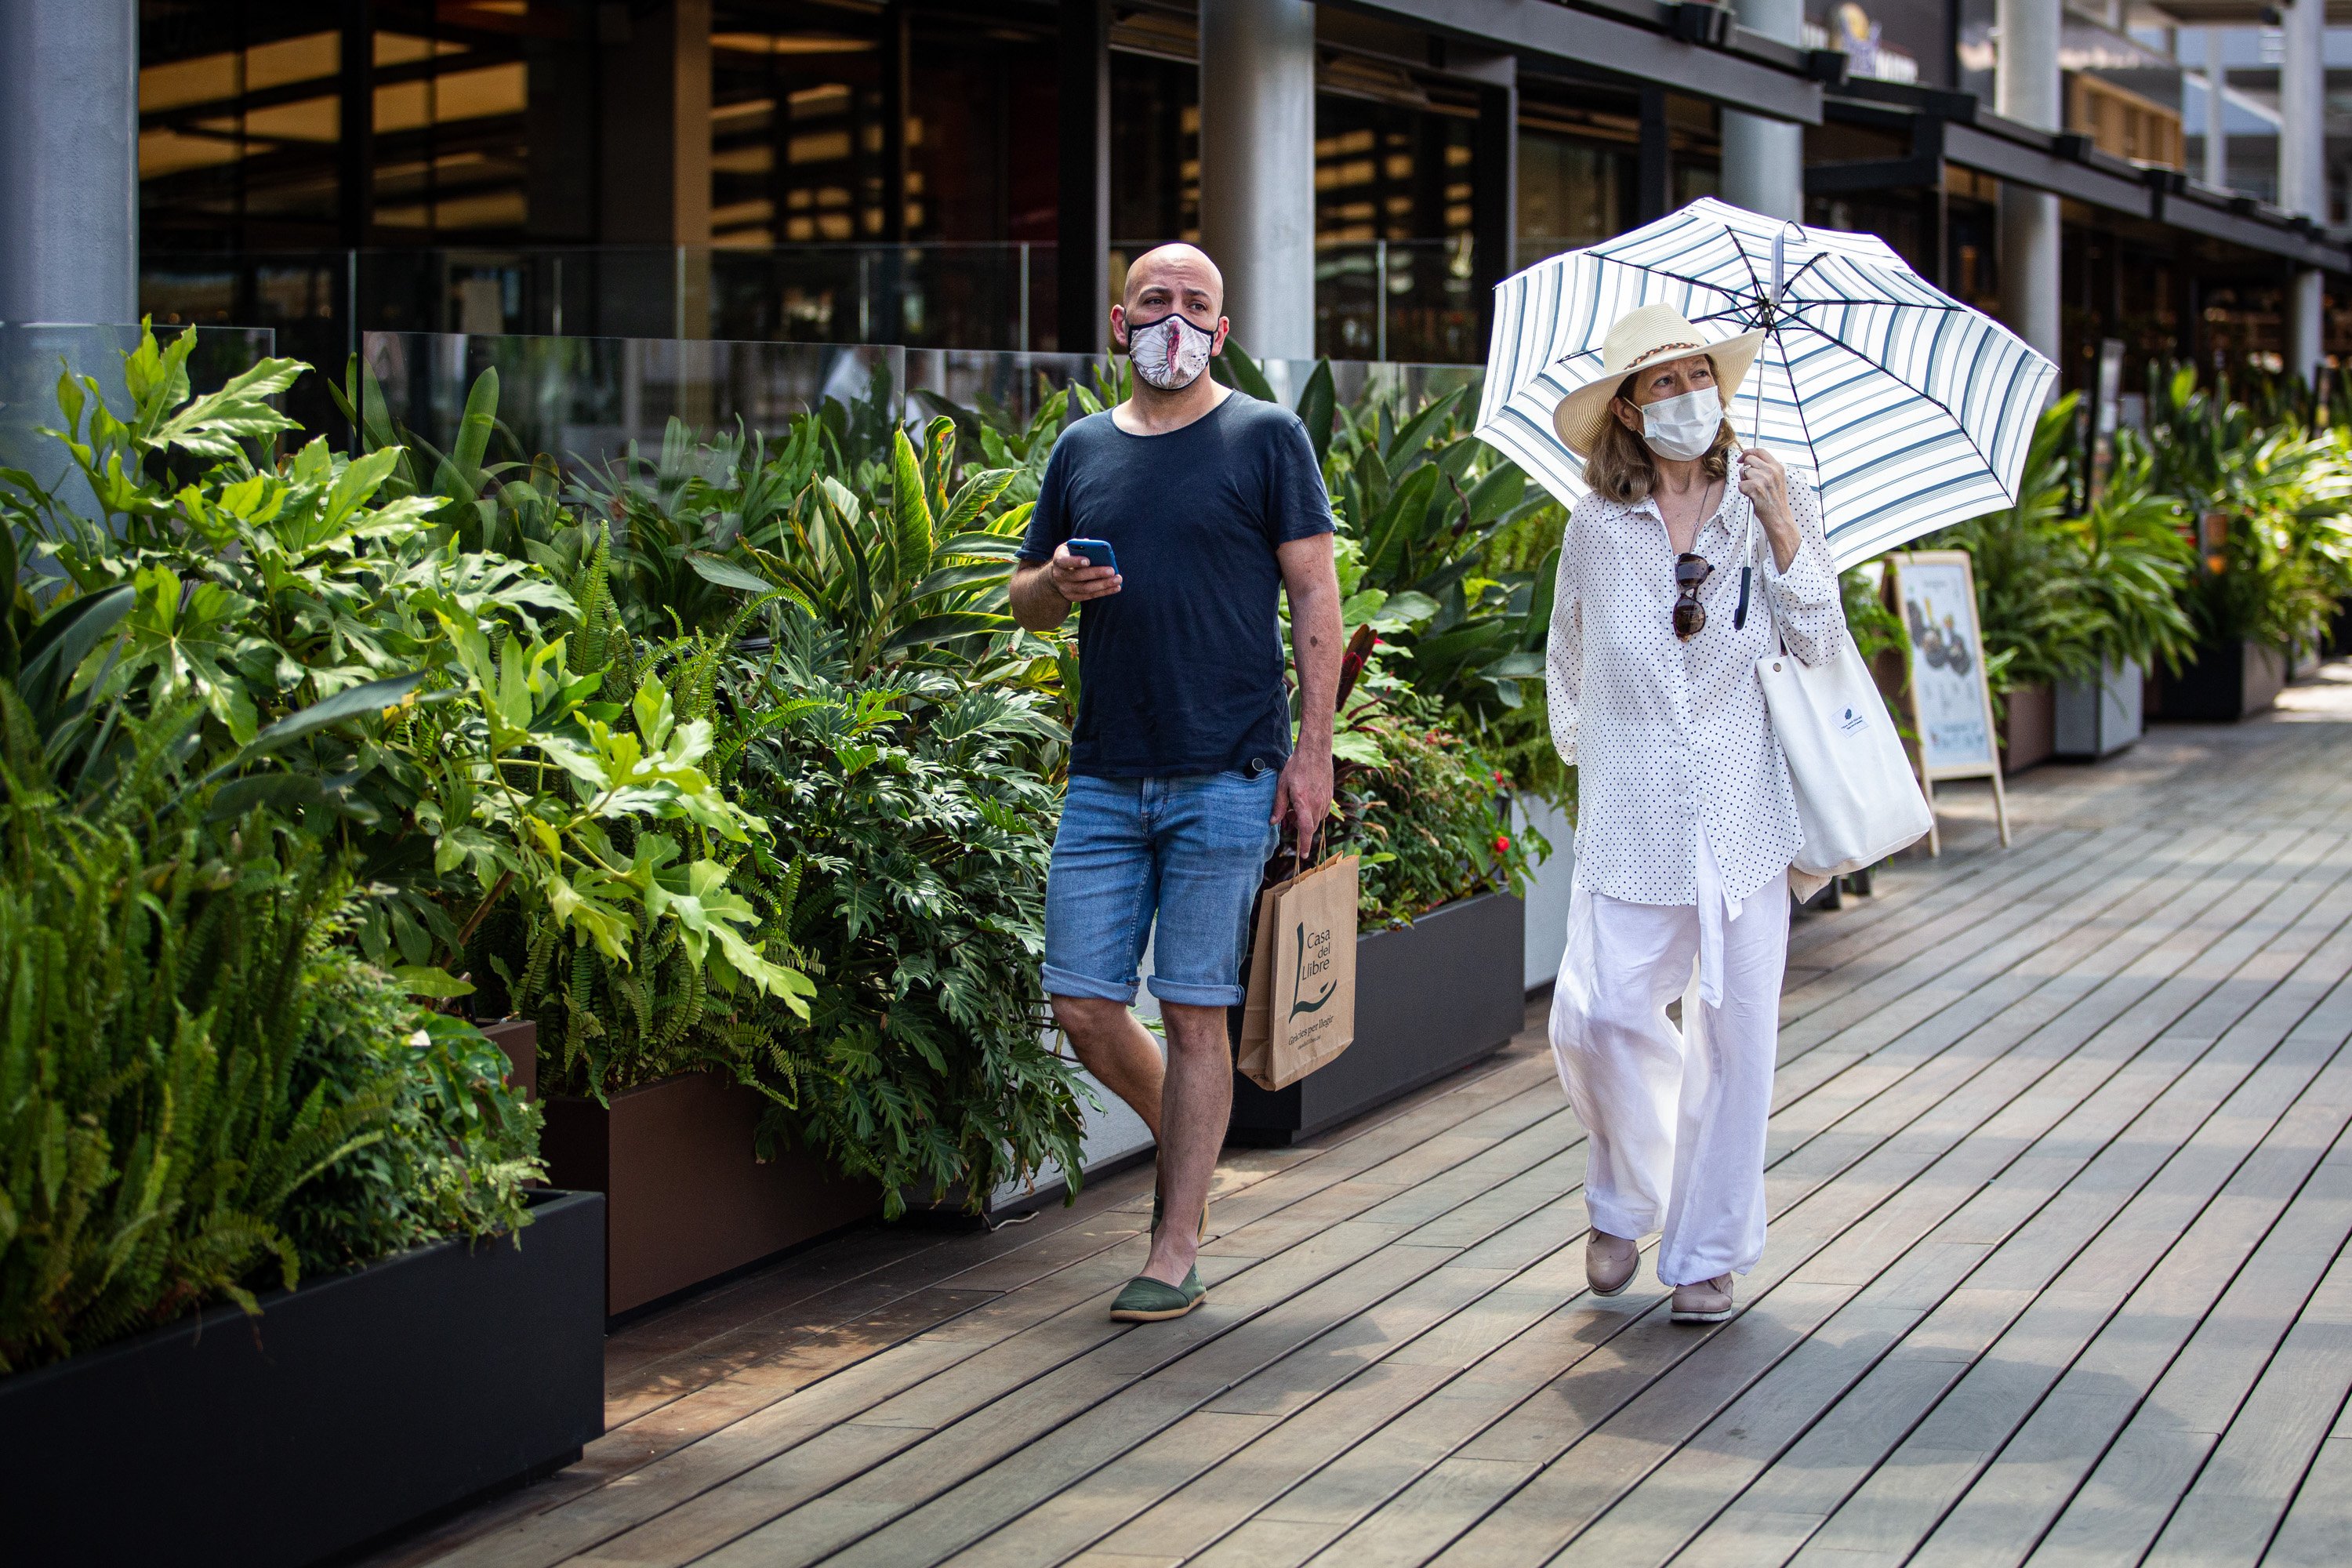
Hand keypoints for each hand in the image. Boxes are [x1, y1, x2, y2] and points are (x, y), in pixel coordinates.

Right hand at [1049, 543, 1121, 602]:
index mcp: (1058, 561)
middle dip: (1096, 573)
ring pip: (1086, 588)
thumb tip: (1091, 544)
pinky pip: (1090, 595)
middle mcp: (1060, 576)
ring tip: (1118, 579)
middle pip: (1078, 576)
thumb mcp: (1068, 549)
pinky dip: (1104, 592)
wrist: (1056, 577)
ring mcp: (1066, 588)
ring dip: (1104, 584)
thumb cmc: (1068, 557)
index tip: (1088, 560)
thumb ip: (1078, 545)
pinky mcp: (1074, 597)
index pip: (1064, 561)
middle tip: (1112, 570)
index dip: (1075, 561)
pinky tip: (1116, 587)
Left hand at [1271, 741, 1333, 856]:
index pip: (1306, 829)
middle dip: (1300, 828)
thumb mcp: (1282, 785)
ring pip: (1317, 819)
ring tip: (1296, 805)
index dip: (1305, 844)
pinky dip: (1313, 812)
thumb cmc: (1296, 766)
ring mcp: (1325, 800)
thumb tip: (1273, 822)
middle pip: (1311, 827)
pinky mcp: (1330, 795)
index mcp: (1304, 802)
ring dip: (1307, 819)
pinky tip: (1306, 799)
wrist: (1315, 751)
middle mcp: (1317, 803)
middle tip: (1289, 815)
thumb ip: (1278, 805)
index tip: (1303, 855)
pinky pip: (1322, 811)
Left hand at [1738, 447, 1799, 569]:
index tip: (1742, 458)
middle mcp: (1772, 471)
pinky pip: (1741, 485)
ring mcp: (1764, 479)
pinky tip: (1752, 497)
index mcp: (1778, 467)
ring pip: (1743, 472)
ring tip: (1753, 491)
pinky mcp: (1756, 488)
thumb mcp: (1775, 480)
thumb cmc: (1775, 502)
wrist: (1779, 518)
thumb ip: (1765, 469)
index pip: (1760, 451)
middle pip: (1749, 460)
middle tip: (1749, 481)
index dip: (1748, 452)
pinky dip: (1743, 492)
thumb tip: (1748, 461)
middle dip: (1744, 469)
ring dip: (1744, 481)